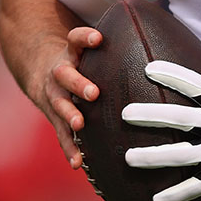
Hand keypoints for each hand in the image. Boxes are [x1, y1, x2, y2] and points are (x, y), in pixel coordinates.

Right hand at [37, 26, 101, 168]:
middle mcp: (60, 73)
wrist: (41, 73)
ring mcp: (54, 95)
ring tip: (79, 124)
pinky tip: (78, 162)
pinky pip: (60, 133)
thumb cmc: (81, 61)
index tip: (98, 37)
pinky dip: (69, 148)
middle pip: (65, 75)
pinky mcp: (54, 117)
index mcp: (71, 54)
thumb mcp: (88, 49)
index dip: (84, 37)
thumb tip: (159, 47)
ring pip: (59, 104)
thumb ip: (115, 46)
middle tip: (94, 93)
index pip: (75, 39)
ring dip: (70, 115)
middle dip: (79, 84)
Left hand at [123, 61, 200, 200]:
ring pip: (179, 154)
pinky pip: (196, 186)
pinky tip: (155, 200)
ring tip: (127, 158)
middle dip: (148, 115)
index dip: (170, 75)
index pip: (194, 85)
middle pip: (177, 118)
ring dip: (151, 156)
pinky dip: (175, 194)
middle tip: (124, 113)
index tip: (148, 69)